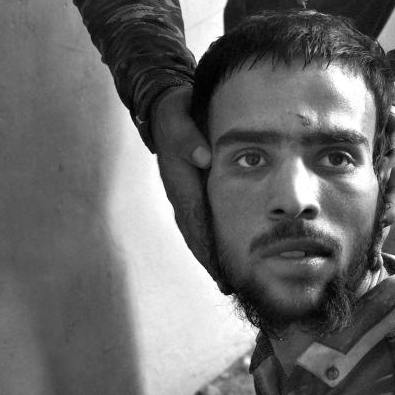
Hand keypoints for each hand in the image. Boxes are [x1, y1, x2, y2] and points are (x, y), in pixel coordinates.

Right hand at [151, 85, 216, 279]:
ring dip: (211, 256)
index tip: (220, 267)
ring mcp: (182, 196)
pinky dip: (209, 241)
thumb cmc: (176, 113)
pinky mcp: (189, 194)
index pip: (194, 219)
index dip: (206, 244)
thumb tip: (204, 158)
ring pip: (196, 233)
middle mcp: (179, 194)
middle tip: (229, 285)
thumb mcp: (179, 119)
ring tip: (229, 280)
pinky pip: (199, 223)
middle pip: (195, 234)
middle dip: (211, 261)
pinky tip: (223, 254)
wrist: (165, 109)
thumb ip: (189, 138)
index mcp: (179, 182)